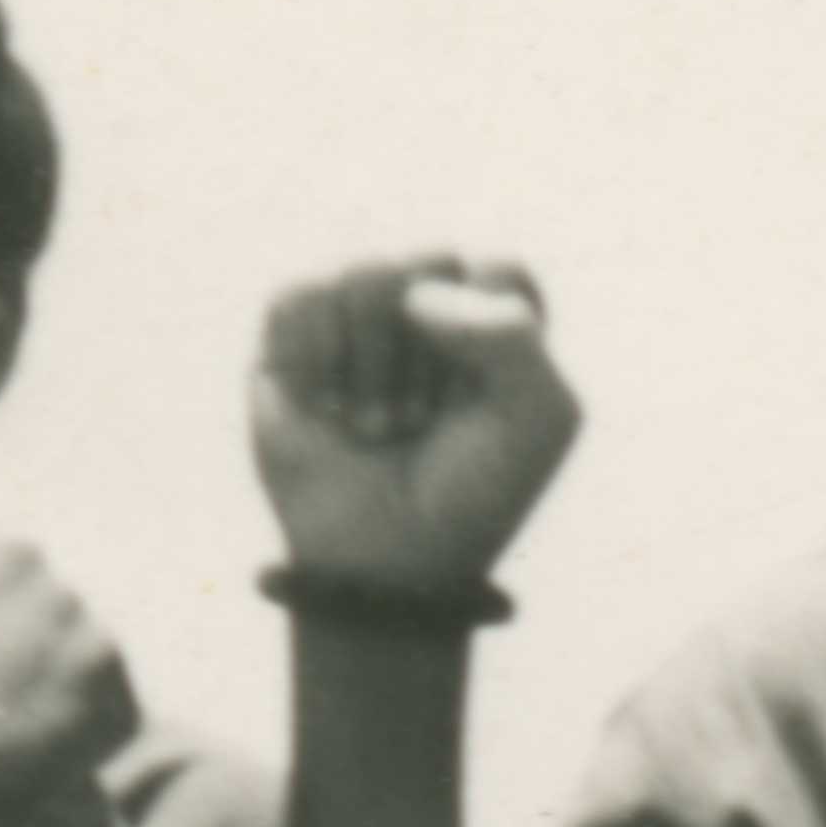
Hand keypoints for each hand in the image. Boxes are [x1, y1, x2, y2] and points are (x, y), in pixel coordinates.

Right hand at [252, 256, 582, 591]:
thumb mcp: (539, 417)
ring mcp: (350, 323)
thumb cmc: (472, 493)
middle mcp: (420, 309)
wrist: (387, 566)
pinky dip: (318, 356)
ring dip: (377, 364)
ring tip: (378, 426)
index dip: (493, 335)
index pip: (496, 269)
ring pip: (365, 273)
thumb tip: (414, 295)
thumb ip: (513, 332)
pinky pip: (299, 297)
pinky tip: (326, 409)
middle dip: (434, 352)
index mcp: (487, 320)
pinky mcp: (286, 346)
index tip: (485, 402)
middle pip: (431, 260)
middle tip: (425, 420)